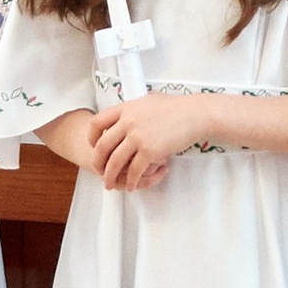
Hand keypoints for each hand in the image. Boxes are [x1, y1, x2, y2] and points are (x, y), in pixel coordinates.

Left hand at [86, 92, 212, 188]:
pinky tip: (132, 185)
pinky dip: (131, 181)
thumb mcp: (149, 101)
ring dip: (110, 177)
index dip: (91, 137)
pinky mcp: (150, 151)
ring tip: (110, 184)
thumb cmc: (176, 108)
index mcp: (126, 108)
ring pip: (115, 162)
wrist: (195, 115)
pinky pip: (134, 170)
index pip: (97, 122)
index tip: (93, 147)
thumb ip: (133, 110)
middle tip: (99, 172)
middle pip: (102, 146)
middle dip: (97, 162)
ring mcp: (138, 137)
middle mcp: (128, 122)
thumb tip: (126, 114)